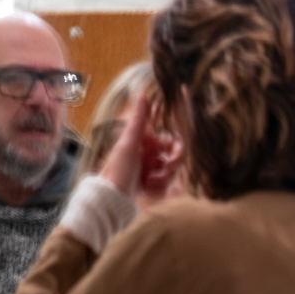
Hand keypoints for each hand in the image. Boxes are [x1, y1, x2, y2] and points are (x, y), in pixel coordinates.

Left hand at [99, 89, 183, 209]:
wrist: (111, 199)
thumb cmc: (117, 169)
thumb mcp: (128, 143)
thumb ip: (140, 120)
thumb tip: (143, 94)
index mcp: (145, 141)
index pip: (169, 132)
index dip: (179, 126)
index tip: (183, 117)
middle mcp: (151, 153)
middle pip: (177, 153)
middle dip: (174, 162)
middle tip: (167, 169)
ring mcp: (153, 168)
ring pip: (174, 170)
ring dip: (164, 178)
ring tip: (149, 183)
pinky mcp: (153, 184)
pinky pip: (168, 185)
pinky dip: (160, 188)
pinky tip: (148, 190)